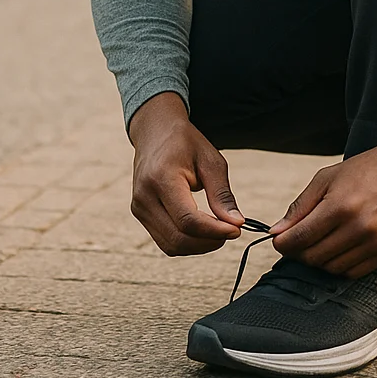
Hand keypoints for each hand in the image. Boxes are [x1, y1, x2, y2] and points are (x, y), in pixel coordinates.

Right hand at [127, 92, 244, 255]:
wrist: (154, 131)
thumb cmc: (185, 143)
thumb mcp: (211, 161)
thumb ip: (222, 194)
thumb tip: (236, 224)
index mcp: (161, 178)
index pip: (188, 220)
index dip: (215, 231)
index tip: (237, 229)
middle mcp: (144, 196)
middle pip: (178, 238)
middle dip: (209, 242)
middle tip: (231, 231)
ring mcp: (139, 207)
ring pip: (171, 245)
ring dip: (199, 246)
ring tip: (218, 230)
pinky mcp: (140, 214)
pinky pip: (165, 240)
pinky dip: (187, 242)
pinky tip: (203, 230)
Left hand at [270, 130, 376, 278]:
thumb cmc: (366, 170)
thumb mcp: (326, 178)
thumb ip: (300, 207)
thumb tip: (277, 231)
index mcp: (340, 206)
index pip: (300, 239)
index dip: (283, 243)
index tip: (279, 240)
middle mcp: (359, 228)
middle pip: (314, 257)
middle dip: (298, 252)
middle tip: (297, 241)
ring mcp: (376, 243)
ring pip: (332, 268)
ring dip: (319, 260)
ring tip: (319, 242)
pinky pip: (354, 272)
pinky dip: (339, 266)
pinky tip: (337, 249)